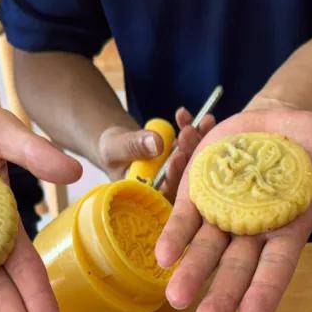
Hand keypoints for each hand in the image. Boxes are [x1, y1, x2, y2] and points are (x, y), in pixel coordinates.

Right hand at [96, 107, 214, 196]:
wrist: (118, 143)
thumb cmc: (111, 151)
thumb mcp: (114, 148)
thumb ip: (133, 147)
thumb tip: (157, 144)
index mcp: (148, 195)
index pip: (165, 191)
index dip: (174, 176)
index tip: (177, 156)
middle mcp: (168, 188)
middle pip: (185, 176)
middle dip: (190, 153)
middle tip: (189, 132)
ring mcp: (179, 173)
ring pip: (194, 160)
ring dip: (197, 139)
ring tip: (200, 120)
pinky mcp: (186, 159)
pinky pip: (193, 146)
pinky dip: (193, 129)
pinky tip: (186, 115)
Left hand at [155, 106, 311, 311]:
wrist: (284, 118)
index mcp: (288, 233)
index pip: (275, 270)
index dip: (263, 295)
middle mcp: (252, 232)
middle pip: (236, 269)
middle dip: (221, 297)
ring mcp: (223, 213)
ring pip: (205, 249)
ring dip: (191, 273)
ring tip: (176, 299)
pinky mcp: (200, 191)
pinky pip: (184, 217)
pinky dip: (174, 236)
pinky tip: (163, 256)